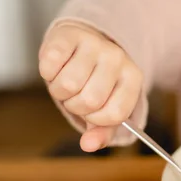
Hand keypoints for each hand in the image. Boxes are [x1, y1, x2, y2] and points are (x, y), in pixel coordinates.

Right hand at [39, 24, 142, 151]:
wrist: (81, 41)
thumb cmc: (94, 78)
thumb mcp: (105, 105)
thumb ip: (101, 130)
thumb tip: (89, 145)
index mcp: (133, 78)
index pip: (115, 114)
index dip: (95, 119)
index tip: (92, 110)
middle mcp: (117, 58)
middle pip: (89, 101)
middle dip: (74, 105)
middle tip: (76, 94)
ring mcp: (94, 44)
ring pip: (67, 86)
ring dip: (58, 91)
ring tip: (66, 80)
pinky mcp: (69, 35)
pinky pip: (50, 66)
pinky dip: (47, 73)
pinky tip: (57, 65)